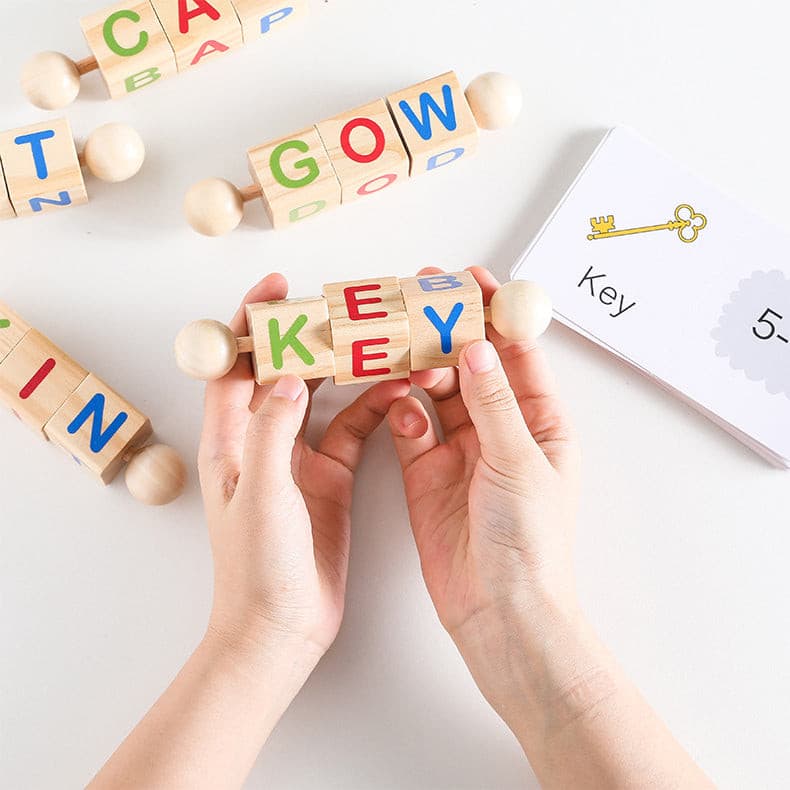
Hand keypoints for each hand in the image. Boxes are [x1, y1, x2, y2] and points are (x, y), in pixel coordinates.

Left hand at [200, 273, 409, 667]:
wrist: (282, 629)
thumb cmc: (257, 569)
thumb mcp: (261, 494)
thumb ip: (273, 432)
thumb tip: (291, 375)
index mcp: (229, 441)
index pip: (232, 367)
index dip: (251, 323)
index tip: (277, 288)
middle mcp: (261, 442)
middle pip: (282, 371)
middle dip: (308, 336)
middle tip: (341, 305)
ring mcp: (299, 459)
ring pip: (324, 397)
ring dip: (347, 369)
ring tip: (375, 337)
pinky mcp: (331, 478)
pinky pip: (354, 429)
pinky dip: (373, 407)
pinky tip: (395, 390)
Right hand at [387, 266, 580, 709]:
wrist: (499, 613)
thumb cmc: (529, 542)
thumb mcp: (519, 462)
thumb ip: (493, 403)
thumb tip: (476, 347)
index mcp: (539, 422)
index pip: (516, 353)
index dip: (495, 313)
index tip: (470, 277)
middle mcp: (500, 430)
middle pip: (471, 366)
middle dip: (447, 333)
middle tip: (417, 299)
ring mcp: (461, 451)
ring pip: (436, 392)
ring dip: (419, 367)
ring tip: (398, 340)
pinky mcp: (426, 473)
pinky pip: (410, 427)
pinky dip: (402, 410)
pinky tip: (396, 401)